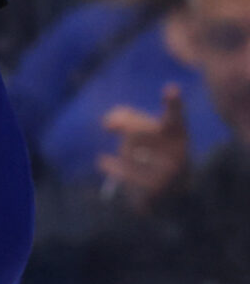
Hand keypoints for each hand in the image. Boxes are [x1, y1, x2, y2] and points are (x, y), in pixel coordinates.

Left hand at [99, 84, 189, 207]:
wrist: (169, 194)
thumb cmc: (153, 152)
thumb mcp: (144, 131)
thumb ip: (125, 116)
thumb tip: (108, 122)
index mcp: (177, 133)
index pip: (174, 114)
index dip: (173, 102)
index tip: (170, 89)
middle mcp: (178, 151)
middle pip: (135, 131)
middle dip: (123, 128)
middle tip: (116, 127)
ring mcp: (167, 173)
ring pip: (126, 151)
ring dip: (122, 151)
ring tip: (134, 157)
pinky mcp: (154, 189)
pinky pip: (120, 171)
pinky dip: (109, 165)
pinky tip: (105, 162)